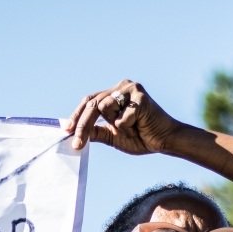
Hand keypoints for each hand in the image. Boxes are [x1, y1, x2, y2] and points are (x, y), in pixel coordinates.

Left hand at [66, 80, 182, 154]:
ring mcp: (131, 89)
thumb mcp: (113, 136)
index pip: (89, 101)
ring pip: (106, 107)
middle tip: (77, 144)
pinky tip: (140, 126)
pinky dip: (128, 127)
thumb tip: (74, 132)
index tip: (67, 130)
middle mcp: (121, 87)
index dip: (77, 116)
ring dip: (116, 125)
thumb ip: (96, 132)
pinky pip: (122, 118)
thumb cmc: (141, 136)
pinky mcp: (140, 97)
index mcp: (113, 94)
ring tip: (132, 128)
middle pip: (93, 104)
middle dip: (83, 125)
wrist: (165, 141)